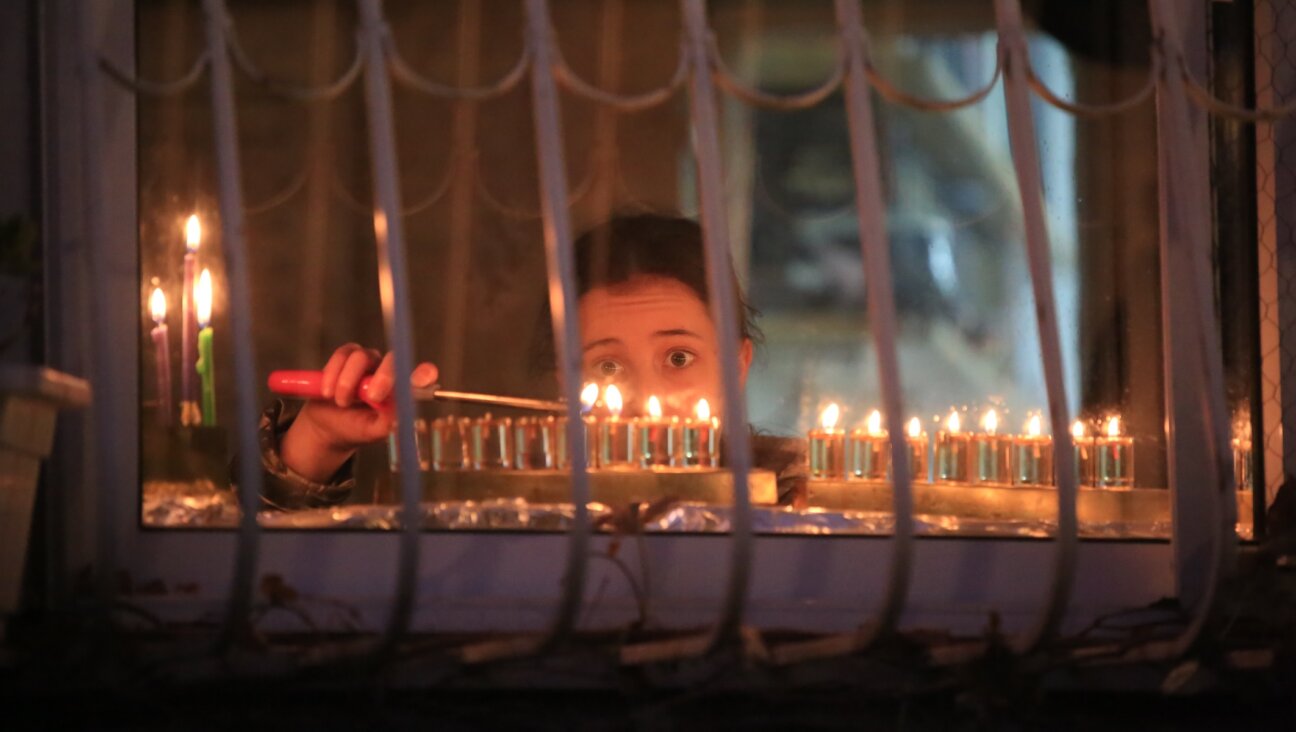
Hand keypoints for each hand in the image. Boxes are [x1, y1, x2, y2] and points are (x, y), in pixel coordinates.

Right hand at [279, 343, 437, 481]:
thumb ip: (388, 424)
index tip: (420, 381)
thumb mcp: (373, 432)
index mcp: (401, 390)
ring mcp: (367, 361)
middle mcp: (387, 371)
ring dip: (348, 381)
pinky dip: (333, 374)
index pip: (421, 376)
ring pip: (361, 357)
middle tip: (374, 397)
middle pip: (393, 360)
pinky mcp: (346, 357)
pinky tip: (328, 393)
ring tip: (341, 402)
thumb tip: (398, 416)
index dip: (423, 374)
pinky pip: (342, 355)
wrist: (328, 427)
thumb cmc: (356, 428)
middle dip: (385, 377)